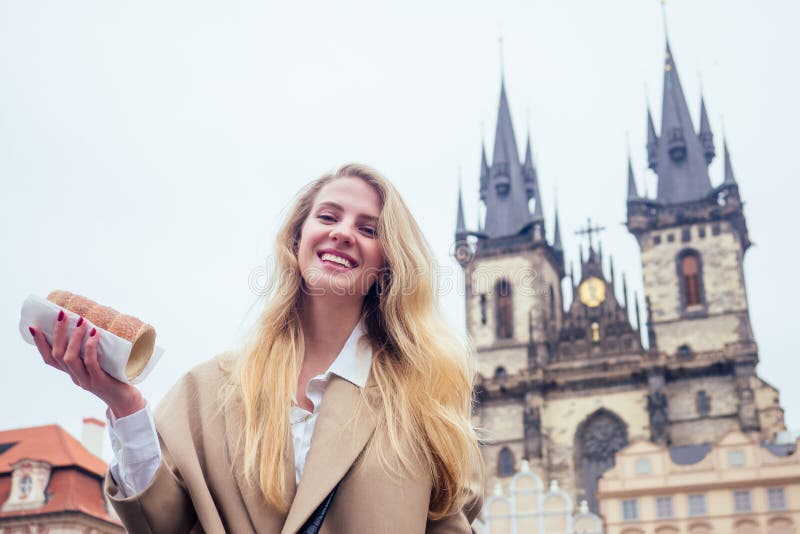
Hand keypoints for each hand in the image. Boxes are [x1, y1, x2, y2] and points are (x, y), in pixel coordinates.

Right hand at [29, 310, 145, 418]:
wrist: (127, 402)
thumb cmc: (115, 379)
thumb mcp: (100, 364)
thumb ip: (94, 351)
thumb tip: (95, 326)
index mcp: (73, 373)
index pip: (50, 358)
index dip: (40, 344)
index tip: (34, 327)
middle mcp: (76, 377)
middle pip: (57, 355)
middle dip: (57, 333)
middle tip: (61, 314)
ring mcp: (86, 380)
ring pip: (70, 359)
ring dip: (74, 338)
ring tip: (81, 321)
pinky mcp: (100, 381)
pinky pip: (91, 363)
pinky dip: (90, 347)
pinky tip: (95, 334)